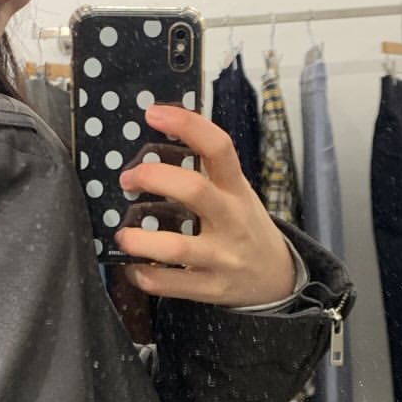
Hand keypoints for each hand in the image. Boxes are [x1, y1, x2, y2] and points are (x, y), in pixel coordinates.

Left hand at [114, 104, 295, 306]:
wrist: (278, 277)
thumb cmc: (245, 226)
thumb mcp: (237, 192)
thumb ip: (207, 171)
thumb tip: (159, 136)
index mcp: (236, 189)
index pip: (219, 147)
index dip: (187, 125)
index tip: (153, 113)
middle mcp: (231, 220)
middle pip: (194, 191)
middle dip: (154, 178)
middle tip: (128, 179)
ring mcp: (221, 257)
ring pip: (177, 248)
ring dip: (141, 240)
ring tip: (123, 235)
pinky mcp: (210, 288)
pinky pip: (169, 285)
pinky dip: (144, 275)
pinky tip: (135, 265)